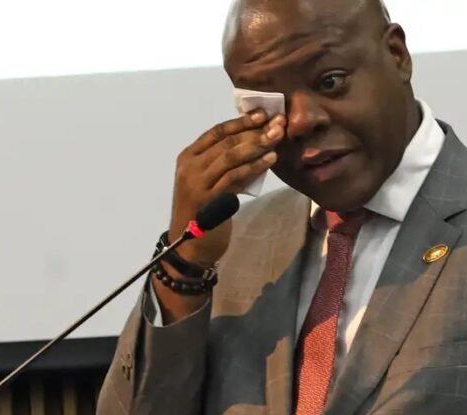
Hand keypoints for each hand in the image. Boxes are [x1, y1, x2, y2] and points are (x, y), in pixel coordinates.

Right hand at [170, 112, 285, 266]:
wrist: (189, 247)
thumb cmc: (203, 214)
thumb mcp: (210, 183)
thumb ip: (224, 165)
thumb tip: (255, 143)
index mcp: (187, 157)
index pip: (216, 132)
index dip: (240, 121)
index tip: (263, 114)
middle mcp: (189, 167)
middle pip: (226, 141)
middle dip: (254, 130)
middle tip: (279, 123)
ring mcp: (197, 183)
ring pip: (230, 156)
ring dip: (257, 145)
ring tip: (278, 137)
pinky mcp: (208, 199)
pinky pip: (235, 177)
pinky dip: (254, 167)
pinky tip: (270, 160)